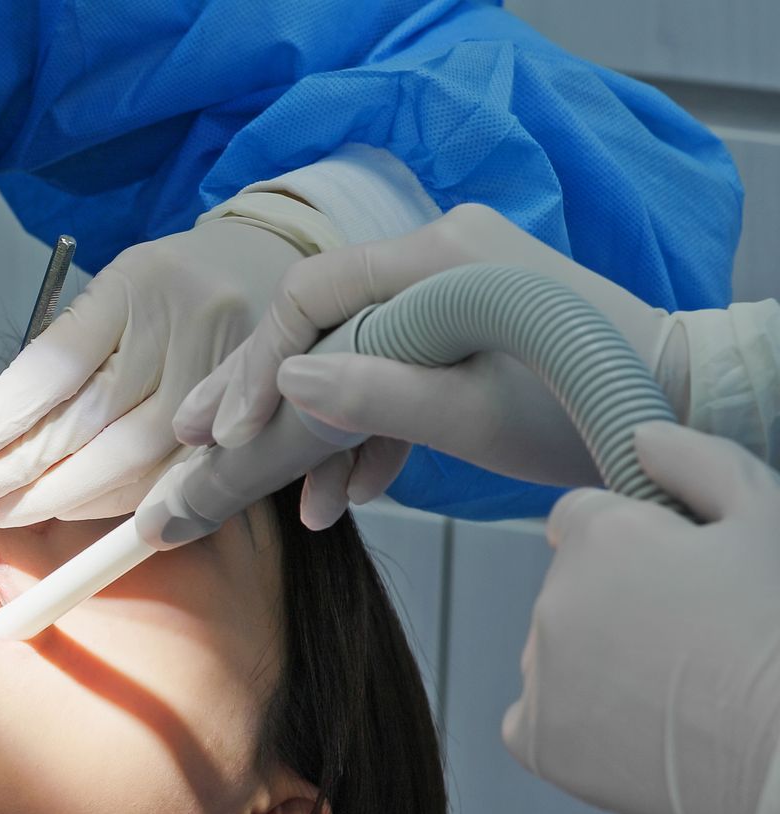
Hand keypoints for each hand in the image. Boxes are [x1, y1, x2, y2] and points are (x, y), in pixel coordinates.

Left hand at [0, 218, 306, 525]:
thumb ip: (58, 356)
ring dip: (57, 495)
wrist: (274, 260)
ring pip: (129, 456)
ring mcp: (221, 374)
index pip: (55, 363)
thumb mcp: (111, 292)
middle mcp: (183, 326)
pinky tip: (68, 510)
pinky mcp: (242, 416)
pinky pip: (172, 474)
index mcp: (135, 284)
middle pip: (87, 418)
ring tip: (2, 511)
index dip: (1, 416)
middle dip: (15, 469)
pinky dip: (114, 502)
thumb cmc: (169, 288)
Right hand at [173, 203, 673, 525]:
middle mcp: (438, 253)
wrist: (673, 406)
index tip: (226, 433)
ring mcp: (453, 286)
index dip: (258, 368)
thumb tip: (286, 384)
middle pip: (323, 323)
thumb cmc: (578, 407)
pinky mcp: (467, 321)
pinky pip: (396, 364)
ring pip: (355, 352)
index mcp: (436, 259)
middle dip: (265, 396)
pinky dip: (372, 424)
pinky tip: (349, 492)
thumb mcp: (466, 414)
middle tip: (198, 444)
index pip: (311, 297)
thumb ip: (372, 394)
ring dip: (323, 427)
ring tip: (290, 501)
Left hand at [504, 422, 779, 813]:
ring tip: (680, 692)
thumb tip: (641, 436)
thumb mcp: (769, 520)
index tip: (683, 582)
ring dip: (596, 660)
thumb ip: (699, 461)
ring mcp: (540, 673)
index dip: (636, 545)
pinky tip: (640, 732)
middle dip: (616, 601)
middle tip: (694, 642)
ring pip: (555, 650)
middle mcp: (553, 600)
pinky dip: (575, 724)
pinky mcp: (537, 740)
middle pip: (569, 586)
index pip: (582, 520)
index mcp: (600, 539)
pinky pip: (539, 717)